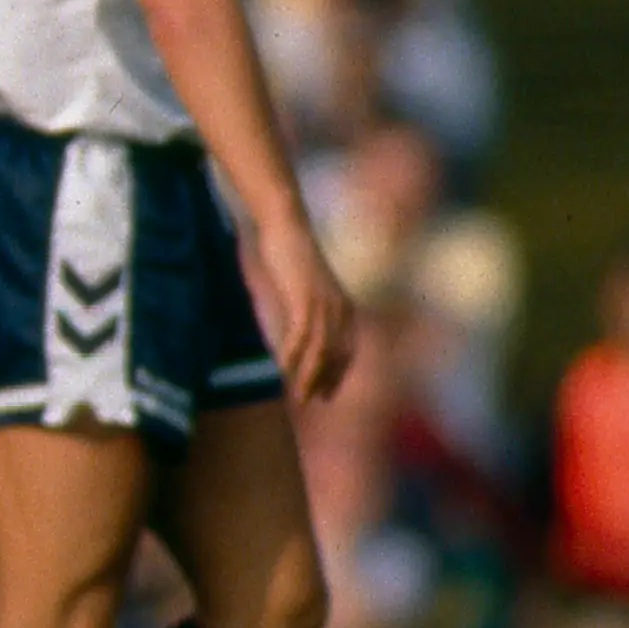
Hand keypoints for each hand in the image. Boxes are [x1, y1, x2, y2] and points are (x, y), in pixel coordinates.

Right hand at [249, 211, 355, 403]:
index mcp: (343, 306)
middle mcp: (340, 308)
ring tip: (297, 395)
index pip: (346, 351)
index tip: (324, 395)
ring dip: (308, 376)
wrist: (285, 226)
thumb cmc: (290, 253)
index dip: (336, 375)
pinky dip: (293, 356)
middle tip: (308, 401)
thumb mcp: (304, 286)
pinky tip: (282, 368)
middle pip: (335, 355)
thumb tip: (299, 331)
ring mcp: (324, 304)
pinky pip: (301, 336)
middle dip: (323, 381)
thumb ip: (306, 308)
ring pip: (320, 351)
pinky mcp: (305, 299)